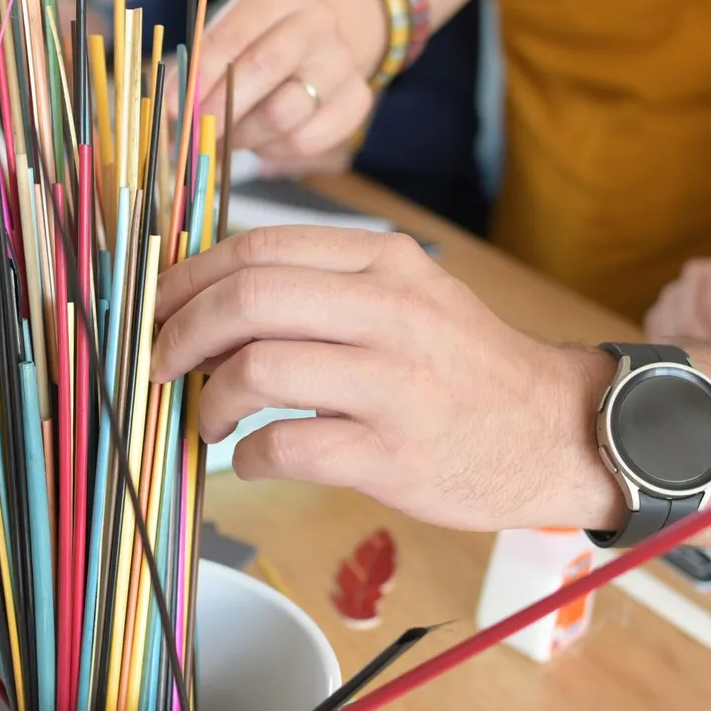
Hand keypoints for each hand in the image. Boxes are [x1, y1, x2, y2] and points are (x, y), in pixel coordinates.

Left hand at [151, 226, 620, 531]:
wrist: (554, 432)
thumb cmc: (460, 367)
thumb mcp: (405, 296)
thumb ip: (320, 286)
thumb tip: (207, 300)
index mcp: (383, 262)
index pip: (257, 249)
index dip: (187, 280)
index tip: (156, 309)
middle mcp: (391, 311)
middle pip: (246, 300)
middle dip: (180, 334)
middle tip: (161, 364)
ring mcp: (395, 384)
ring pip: (257, 370)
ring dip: (209, 399)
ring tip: (210, 418)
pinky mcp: (394, 454)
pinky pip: (285, 447)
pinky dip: (247, 457)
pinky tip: (251, 460)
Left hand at [183, 0, 381, 162]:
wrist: (320, 40)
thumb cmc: (256, 41)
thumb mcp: (225, 35)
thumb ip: (194, 69)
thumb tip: (162, 111)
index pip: (233, 35)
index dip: (200, 74)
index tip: (174, 106)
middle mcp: (316, 22)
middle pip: (265, 68)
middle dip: (220, 106)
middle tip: (195, 130)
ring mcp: (342, 61)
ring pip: (285, 112)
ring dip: (245, 133)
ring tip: (229, 133)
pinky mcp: (356, 100)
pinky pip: (305, 140)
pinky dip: (274, 149)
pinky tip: (263, 139)